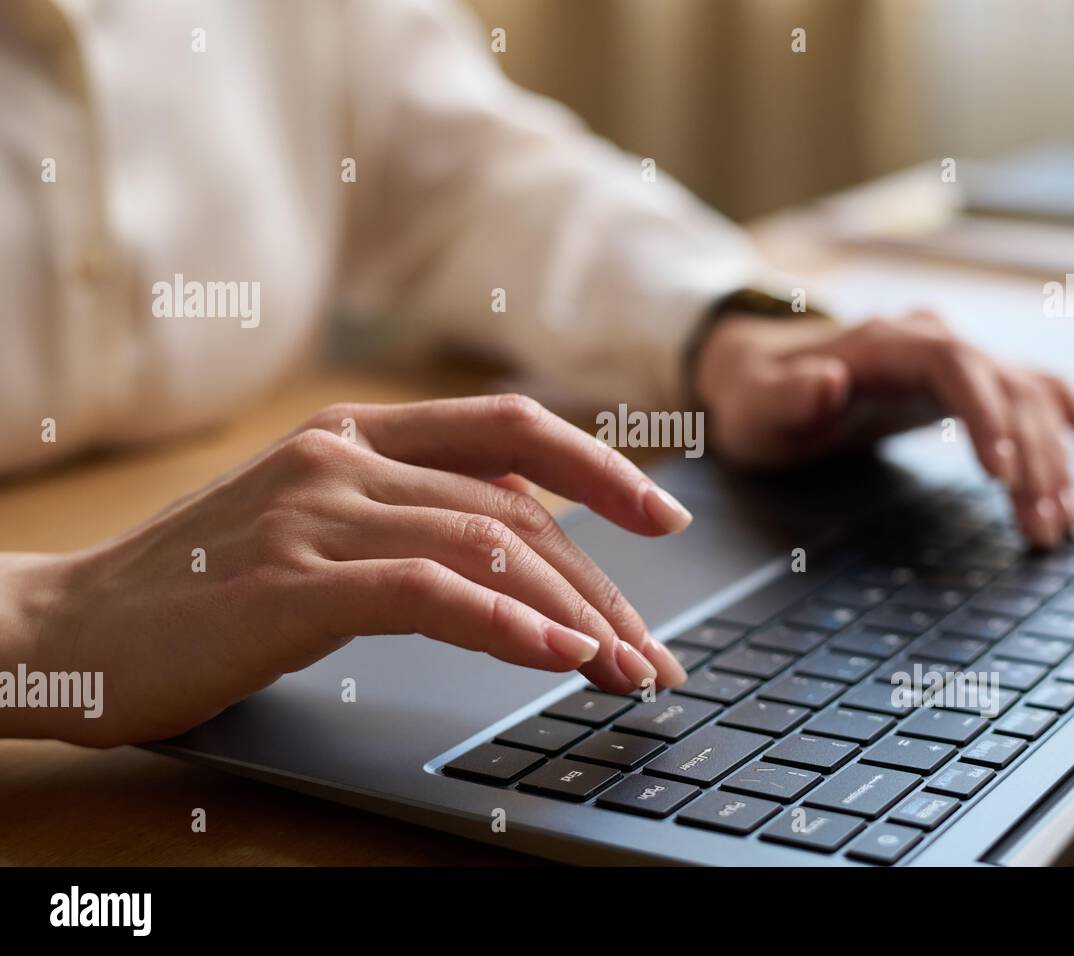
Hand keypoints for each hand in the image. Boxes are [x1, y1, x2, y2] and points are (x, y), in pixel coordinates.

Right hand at [4, 395, 690, 746]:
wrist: (66, 630)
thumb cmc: (199, 588)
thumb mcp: (314, 523)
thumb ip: (408, 511)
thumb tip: (524, 534)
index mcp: (356, 433)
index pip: (511, 429)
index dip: (600, 469)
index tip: (663, 517)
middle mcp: (344, 457)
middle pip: (519, 508)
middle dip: (604, 584)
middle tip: (653, 652)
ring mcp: (317, 513)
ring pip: (491, 548)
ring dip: (575, 616)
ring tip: (626, 671)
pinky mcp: (292, 582)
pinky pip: (430, 593)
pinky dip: (507, 627)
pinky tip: (556, 659)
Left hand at [693, 311, 1073, 548]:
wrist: (763, 374)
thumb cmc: (757, 396)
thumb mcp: (753, 404)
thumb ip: (786, 395)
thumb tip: (829, 379)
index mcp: (886, 342)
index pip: (955, 365)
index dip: (985, 416)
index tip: (1002, 475)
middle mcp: (935, 341)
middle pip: (1007, 388)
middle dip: (1032, 459)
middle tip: (1040, 530)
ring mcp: (959, 361)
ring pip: (1030, 400)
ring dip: (1055, 462)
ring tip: (1060, 528)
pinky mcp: (971, 386)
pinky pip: (1038, 394)